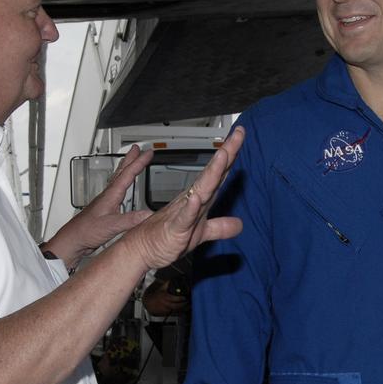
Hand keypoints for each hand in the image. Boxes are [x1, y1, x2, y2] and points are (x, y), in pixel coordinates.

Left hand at [45, 145, 155, 268]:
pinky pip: (116, 189)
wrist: (73, 239)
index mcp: (110, 195)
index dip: (139, 163)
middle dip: (131, 159)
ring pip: (118, 179)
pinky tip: (123, 187)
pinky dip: (122, 182)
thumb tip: (148, 214)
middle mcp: (108, 195)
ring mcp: (106, 201)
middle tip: (138, 149)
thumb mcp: (111, 226)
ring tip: (131, 160)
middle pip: (121, 172)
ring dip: (126, 168)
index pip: (127, 174)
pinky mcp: (105, 208)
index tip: (148, 153)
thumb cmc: (86, 231)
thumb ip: (130, 220)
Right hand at [124, 126, 244, 270]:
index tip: (239, 134)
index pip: (219, 173)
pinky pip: (184, 217)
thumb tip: (239, 224)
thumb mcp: (202, 233)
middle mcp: (192, 200)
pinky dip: (190, 207)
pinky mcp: (175, 229)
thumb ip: (220, 227)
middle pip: (213, 174)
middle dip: (227, 154)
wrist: (142, 249)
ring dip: (213, 173)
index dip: (231, 155)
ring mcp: (184, 213)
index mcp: (200, 199)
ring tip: (223, 155)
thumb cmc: (168, 237)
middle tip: (238, 134)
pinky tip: (196, 197)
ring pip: (201, 190)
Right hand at [141, 284, 187, 315]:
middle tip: (188, 302)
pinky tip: (183, 310)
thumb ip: (167, 283)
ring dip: (183, 309)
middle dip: (184, 305)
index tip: (185, 297)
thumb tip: (171, 278)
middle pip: (177, 306)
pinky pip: (174, 313)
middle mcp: (166, 304)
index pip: (175, 299)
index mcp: (165, 297)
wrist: (148, 303)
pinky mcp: (166, 313)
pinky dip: (179, 312)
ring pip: (176, 310)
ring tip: (188, 306)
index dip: (181, 299)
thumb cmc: (154, 295)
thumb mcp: (161, 288)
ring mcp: (166, 309)